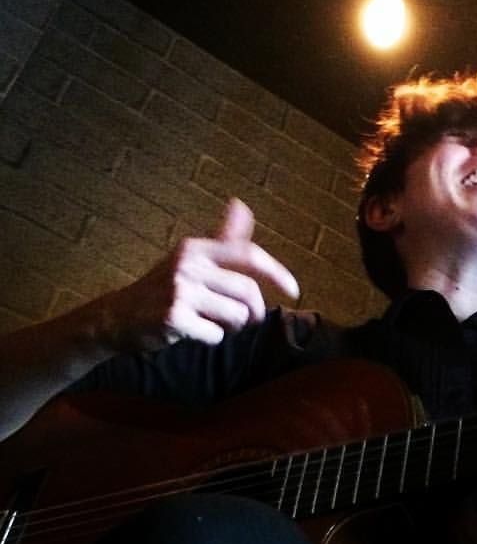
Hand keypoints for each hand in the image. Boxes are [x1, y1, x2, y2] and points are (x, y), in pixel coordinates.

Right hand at [103, 198, 299, 351]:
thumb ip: (222, 238)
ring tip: (213, 322)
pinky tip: (193, 332)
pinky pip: (216, 335)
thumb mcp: (191, 258)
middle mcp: (188, 265)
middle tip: (241, 319)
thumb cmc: (163, 287)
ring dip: (232, 327)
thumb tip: (241, 204)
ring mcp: (180, 291)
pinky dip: (211, 338)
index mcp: (196, 248)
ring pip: (237, 316)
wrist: (115, 317)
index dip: (276, 273)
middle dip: (252, 312)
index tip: (294, 291)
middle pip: (249, 292)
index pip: (248, 254)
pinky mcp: (173, 318)